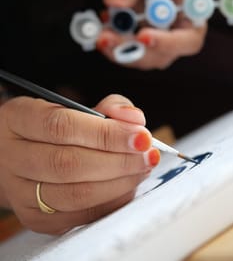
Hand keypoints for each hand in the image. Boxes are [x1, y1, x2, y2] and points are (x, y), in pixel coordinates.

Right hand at [0, 94, 158, 233]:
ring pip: (75, 194)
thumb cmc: (53, 126)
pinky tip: (127, 185)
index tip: (140, 136)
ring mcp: (21, 191)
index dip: (105, 134)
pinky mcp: (35, 217)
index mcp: (19, 119)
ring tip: (142, 168)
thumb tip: (135, 121)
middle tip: (148, 154)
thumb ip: (109, 108)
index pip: (61, 127)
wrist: (21, 153)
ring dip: (119, 183)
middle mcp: (13, 156)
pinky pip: (80, 215)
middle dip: (119, 161)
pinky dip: (111, 201)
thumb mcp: (73, 106)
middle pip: (69, 164)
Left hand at [97, 0, 206, 69]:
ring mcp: (160, 46)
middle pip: (160, 57)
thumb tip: (112, 1)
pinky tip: (101, 30)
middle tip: (104, 38)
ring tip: (99, 32)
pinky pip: (127, 53)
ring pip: (141, 59)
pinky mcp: (142, 47)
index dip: (167, 43)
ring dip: (117, 50)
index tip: (142, 35)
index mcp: (192, 18)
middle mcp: (179, 38)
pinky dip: (112, 45)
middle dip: (130, 50)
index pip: (189, 41)